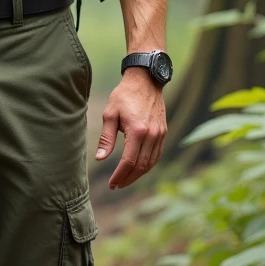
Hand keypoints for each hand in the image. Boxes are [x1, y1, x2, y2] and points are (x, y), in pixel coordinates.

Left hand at [96, 68, 166, 189]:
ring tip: (125, 180)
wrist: (146, 80)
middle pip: (141, 166)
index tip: (111, 184)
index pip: (128, 161)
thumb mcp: (110, 114)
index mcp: (137, 130)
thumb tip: (101, 158)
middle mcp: (152, 134)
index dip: (119, 175)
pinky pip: (157, 155)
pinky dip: (148, 165)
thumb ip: (107, 138)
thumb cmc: (124, 95)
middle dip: (128, 178)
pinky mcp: (163, 132)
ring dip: (138, 174)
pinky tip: (138, 168)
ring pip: (151, 163)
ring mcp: (160, 134)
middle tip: (117, 185)